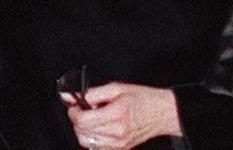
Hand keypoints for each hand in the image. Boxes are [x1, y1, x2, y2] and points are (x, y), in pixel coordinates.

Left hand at [60, 82, 181, 149]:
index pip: (83, 121)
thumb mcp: (116, 88)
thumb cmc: (143, 99)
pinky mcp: (121, 149)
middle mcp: (117, 133)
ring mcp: (119, 144)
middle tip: (84, 110)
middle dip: (77, 120)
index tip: (76, 105)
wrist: (162, 113)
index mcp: (116, 115)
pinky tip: (98, 129)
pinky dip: (92, 139)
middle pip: (82, 133)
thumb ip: (91, 93)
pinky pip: (97, 149)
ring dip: (84, 131)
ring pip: (87, 143)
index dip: (74, 111)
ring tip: (92, 119)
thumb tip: (70, 96)